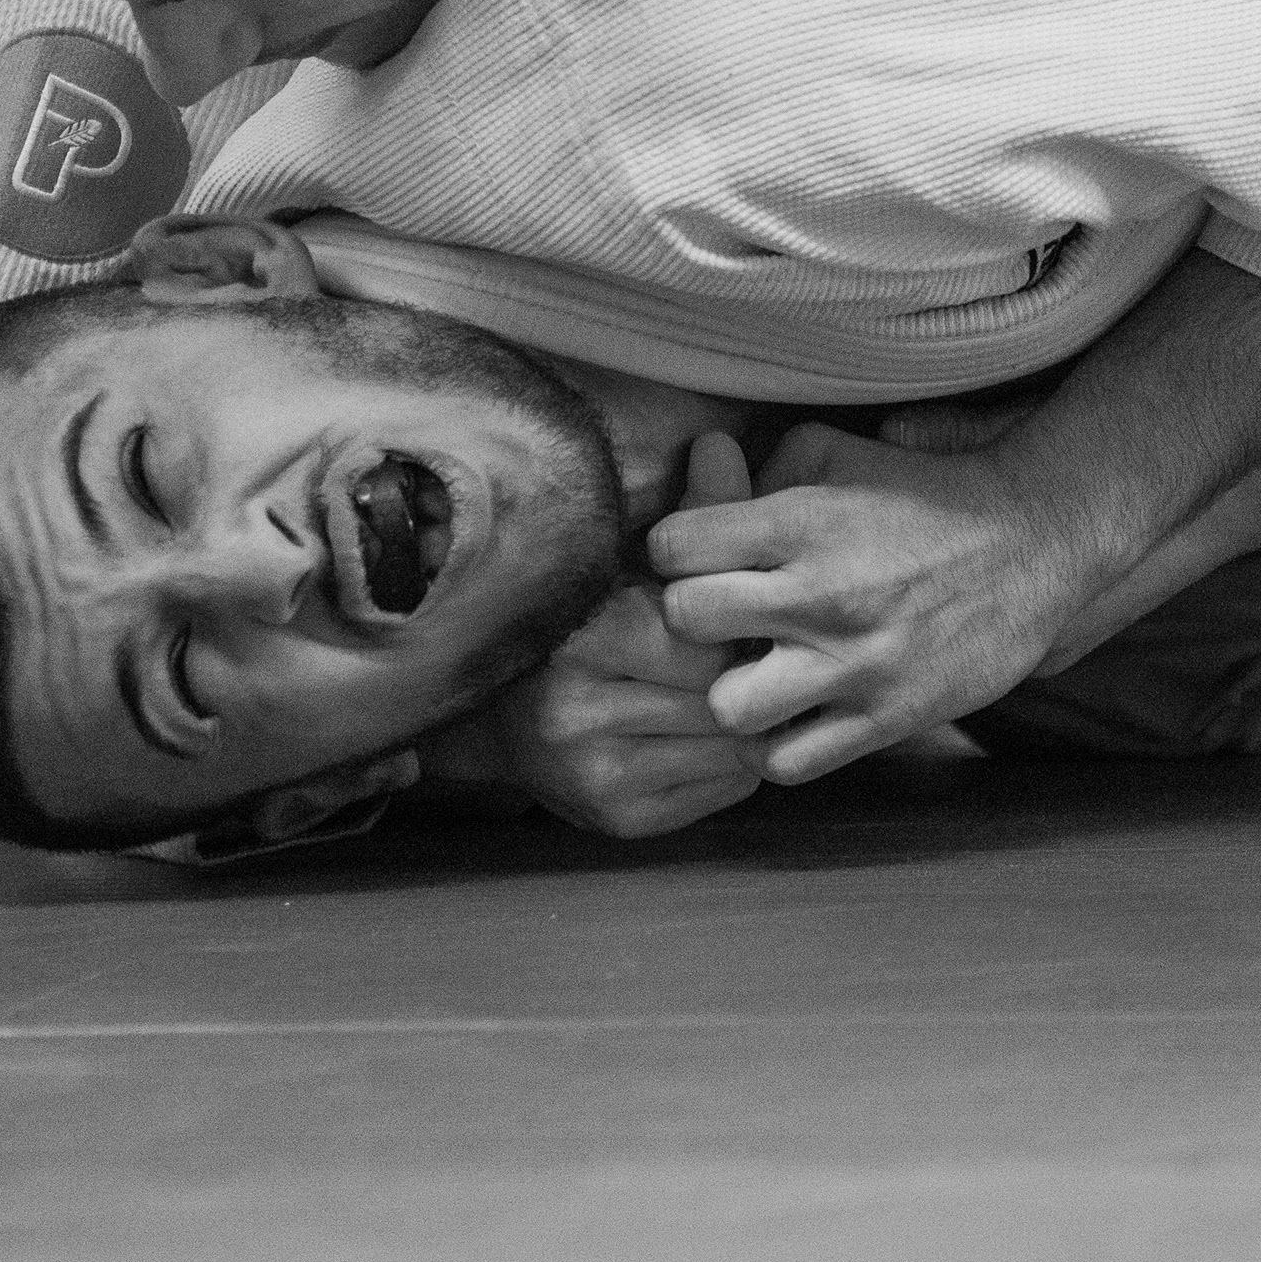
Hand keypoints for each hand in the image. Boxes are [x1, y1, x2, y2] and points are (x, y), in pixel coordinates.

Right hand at [490, 438, 768, 838]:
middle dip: (745, 677)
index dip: (733, 628)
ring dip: (744, 724)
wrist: (505, 720)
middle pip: (718, 695)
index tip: (740, 621)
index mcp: (584, 636)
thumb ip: (691, 513)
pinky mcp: (618, 820)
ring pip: (727, 747)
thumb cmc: (585, 628)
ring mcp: (595, 774)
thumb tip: (721, 442)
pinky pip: (719, 791)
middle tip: (755, 662)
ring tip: (737, 697)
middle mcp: (577, 711)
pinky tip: (714, 739)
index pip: (704, 638)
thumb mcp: (634, 562)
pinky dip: (734, 766)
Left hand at [652, 420, 1120, 783]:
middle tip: (720, 618)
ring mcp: (855, 666)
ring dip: (730, 693)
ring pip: (728, 708)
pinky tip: (790, 715)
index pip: (671, 546)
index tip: (699, 556)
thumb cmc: (919, 494)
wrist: (1032, 544)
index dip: (675, 552)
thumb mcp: (837, 453)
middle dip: (692, 618)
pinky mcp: (886, 719)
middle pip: (686, 621)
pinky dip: (776, 746)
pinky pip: (787, 764)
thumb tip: (696, 474)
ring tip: (752, 675)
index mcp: (801, 521)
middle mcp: (821, 595)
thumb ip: (757, 469)